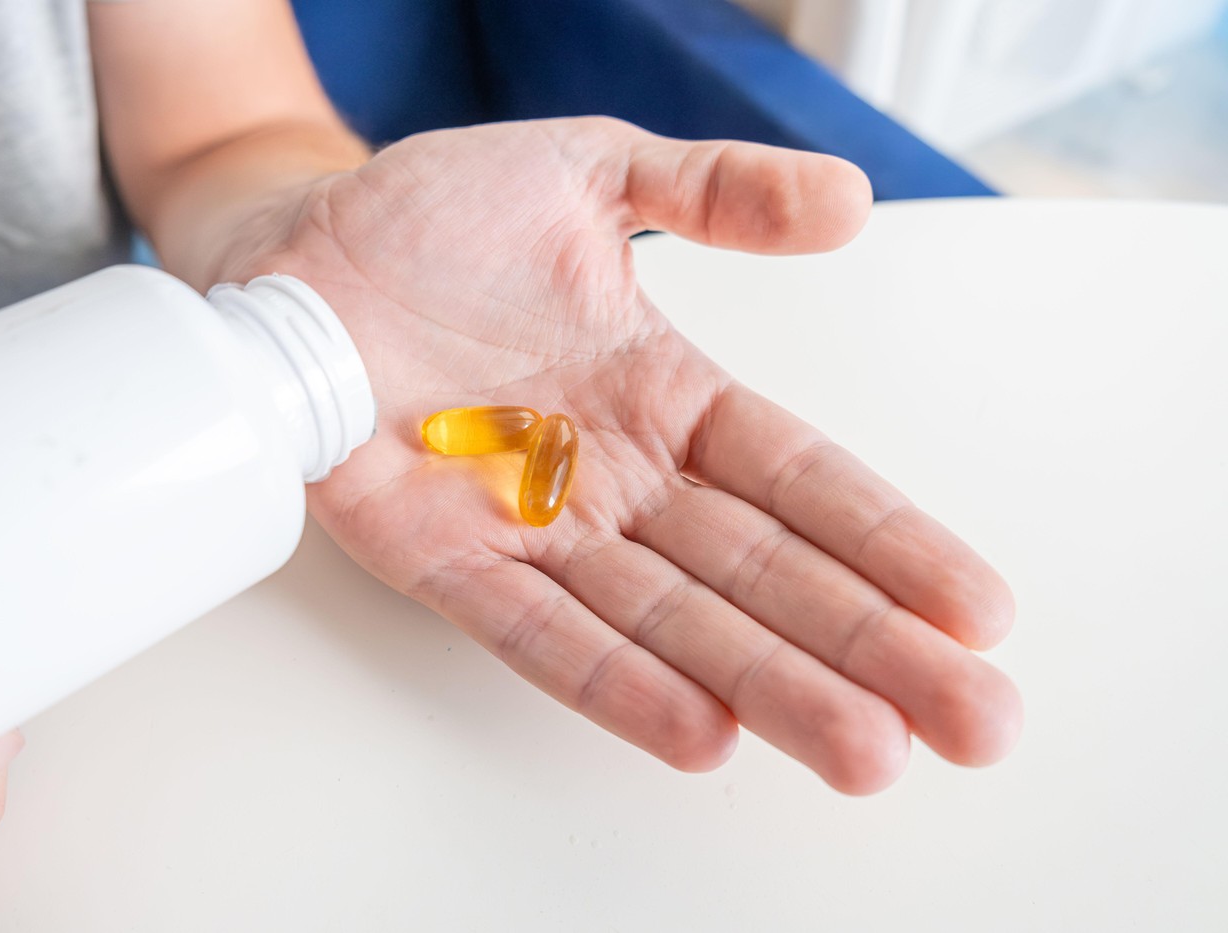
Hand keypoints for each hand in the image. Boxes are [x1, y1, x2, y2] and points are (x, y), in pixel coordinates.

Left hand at [219, 117, 1020, 792]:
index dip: (888, 539)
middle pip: (761, 572)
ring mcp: (532, 527)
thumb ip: (713, 191)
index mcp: (664, 395)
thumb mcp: (588, 171)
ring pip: (669, 620)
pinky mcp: (442, 559)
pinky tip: (706, 733)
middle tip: (975, 722)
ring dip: (768, 685)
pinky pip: (538, 631)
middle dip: (869, 647)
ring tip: (866, 749)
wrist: (294, 252)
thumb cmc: (432, 215)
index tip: (979, 606)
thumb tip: (849, 199)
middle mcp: (616, 478)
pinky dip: (615, 682)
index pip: (799, 478)